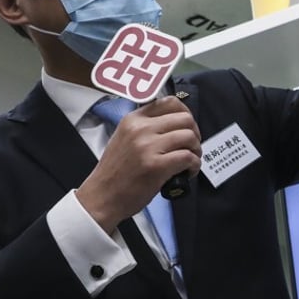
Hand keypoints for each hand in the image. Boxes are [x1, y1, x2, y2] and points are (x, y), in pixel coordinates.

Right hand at [76, 96, 201, 233]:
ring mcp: (148, 147)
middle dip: (195, 133)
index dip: (186, 114)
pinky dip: (194, 165)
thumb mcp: (125, 138)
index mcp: (133, 119)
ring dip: (196, 150)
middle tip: (191, 147)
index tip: (187, 128)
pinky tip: (188, 172)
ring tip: (190, 161)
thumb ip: (146, 127)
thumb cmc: (116, 172)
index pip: (170, 102)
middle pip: (185, 119)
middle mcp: (140, 129)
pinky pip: (188, 157)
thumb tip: (175, 124)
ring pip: (189, 137)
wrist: (101, 196)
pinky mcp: (156, 166)